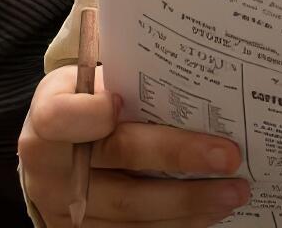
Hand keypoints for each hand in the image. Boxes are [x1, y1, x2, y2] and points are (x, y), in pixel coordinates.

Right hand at [19, 64, 252, 225]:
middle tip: (228, 156)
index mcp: (46, 120)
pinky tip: (212, 211)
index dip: (91, 113)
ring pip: (130, 208)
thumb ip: (122, 79)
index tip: (123, 102)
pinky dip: (179, 222)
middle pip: (116, 160)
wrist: (56, 157)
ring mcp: (66, 209)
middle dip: (177, 155)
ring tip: (234, 190)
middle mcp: (49, 170)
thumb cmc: (86, 107)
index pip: (60, 117)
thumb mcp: (89, 84)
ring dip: (190, 201)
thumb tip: (190, 69)